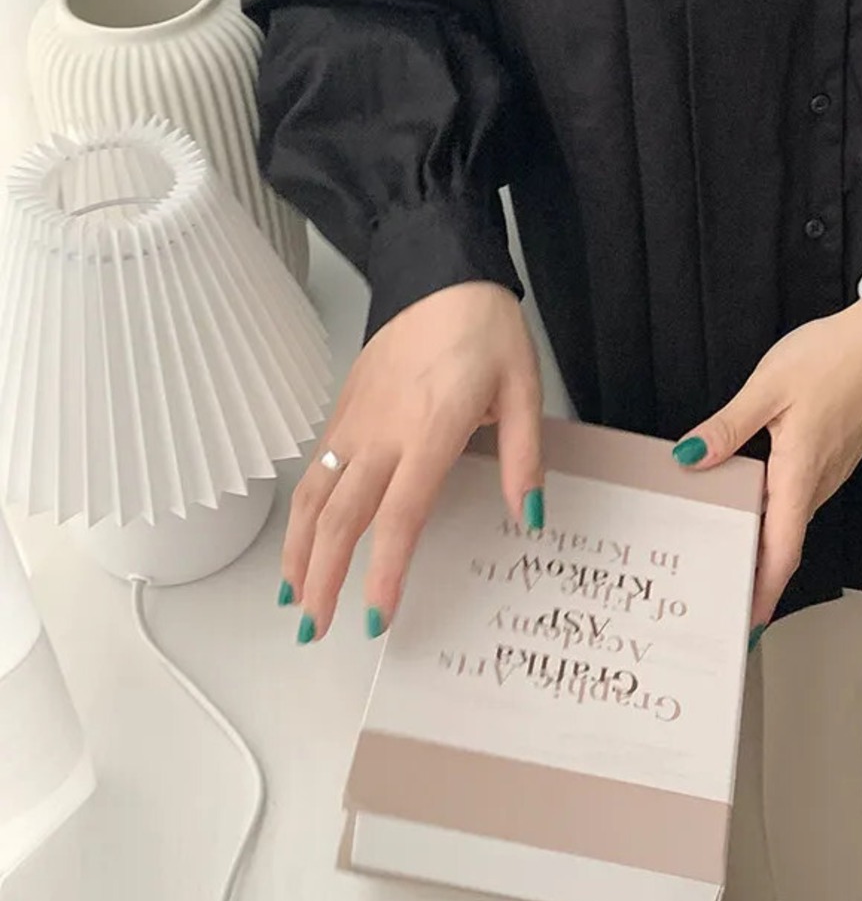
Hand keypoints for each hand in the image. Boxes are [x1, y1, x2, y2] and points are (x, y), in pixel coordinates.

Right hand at [281, 281, 542, 641]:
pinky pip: (314, 469)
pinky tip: (300, 538)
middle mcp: (381, 432)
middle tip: (315, 628)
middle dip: (320, 579)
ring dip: (296, 551)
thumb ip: (525, 457)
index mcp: (429, 431)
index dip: (382, 573)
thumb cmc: (485, 329)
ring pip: (312, 496)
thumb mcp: (524, 389)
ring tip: (292, 598)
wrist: (441, 271)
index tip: (374, 618)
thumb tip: (530, 517)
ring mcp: (355, 420)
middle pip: (339, 518)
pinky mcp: (344, 408)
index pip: (399, 517)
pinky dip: (300, 512)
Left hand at [674, 276, 861, 630]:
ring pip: (793, 518)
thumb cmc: (831, 357)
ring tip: (725, 553)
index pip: (782, 548)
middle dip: (756, 573)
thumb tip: (689, 459)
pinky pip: (800, 495)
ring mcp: (831, 469)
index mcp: (801, 471)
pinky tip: (750, 500)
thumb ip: (728, 427)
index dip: (765, 589)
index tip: (747, 622)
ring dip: (764, 542)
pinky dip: (775, 511)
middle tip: (718, 592)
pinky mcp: (834, 454)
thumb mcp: (768, 386)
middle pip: (786, 541)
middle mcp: (820, 481)